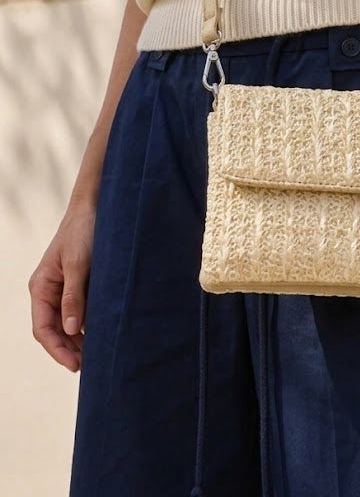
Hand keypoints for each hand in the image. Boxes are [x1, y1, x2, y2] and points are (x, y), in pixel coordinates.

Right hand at [28, 201, 95, 371]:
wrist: (97, 206)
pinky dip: (90, 324)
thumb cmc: (83, 230)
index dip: (57, 349)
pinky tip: (104, 334)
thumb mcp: (79, 264)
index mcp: (41, 287)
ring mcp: (66, 289)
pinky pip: (83, 311)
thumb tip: (70, 330)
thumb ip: (74, 296)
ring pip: (69, 323)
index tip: (75, 365)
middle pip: (55, 330)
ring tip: (99, 356)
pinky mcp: (82, 284)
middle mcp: (50, 291)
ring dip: (81, 340)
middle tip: (91, 367)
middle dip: (70, 349)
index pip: (42, 329)